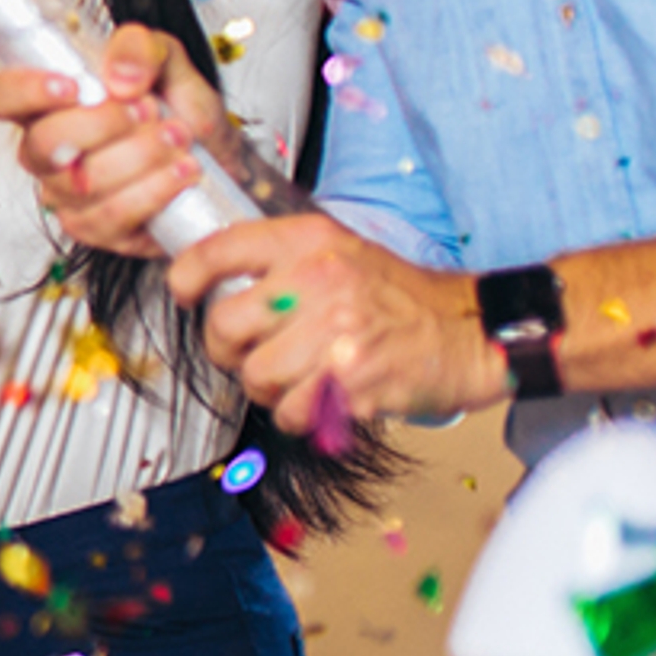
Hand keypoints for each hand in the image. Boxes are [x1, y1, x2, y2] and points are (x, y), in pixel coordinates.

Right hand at [0, 23, 225, 258]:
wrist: (218, 160)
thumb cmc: (181, 112)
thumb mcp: (170, 63)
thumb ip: (143, 49)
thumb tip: (121, 77)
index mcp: (50, 103)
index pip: (3, 97)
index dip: (24, 91)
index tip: (70, 86)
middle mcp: (47, 151)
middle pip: (41, 144)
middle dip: (101, 124)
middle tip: (148, 109)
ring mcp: (66, 194)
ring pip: (82, 183)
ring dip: (140, 156)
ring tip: (178, 137)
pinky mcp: (94, 229)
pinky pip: (111, 216)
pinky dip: (154, 191)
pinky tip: (180, 171)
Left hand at [175, 214, 509, 432]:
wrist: (471, 330)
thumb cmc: (404, 296)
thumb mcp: (342, 250)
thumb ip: (282, 260)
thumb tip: (216, 279)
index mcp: (310, 242)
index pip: (217, 250)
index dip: (185, 276)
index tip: (184, 292)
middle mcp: (319, 280)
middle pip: (224, 324)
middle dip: (228, 348)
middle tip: (248, 351)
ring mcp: (337, 332)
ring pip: (254, 375)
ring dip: (266, 386)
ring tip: (294, 375)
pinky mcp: (354, 380)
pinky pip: (291, 410)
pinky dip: (298, 413)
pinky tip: (319, 396)